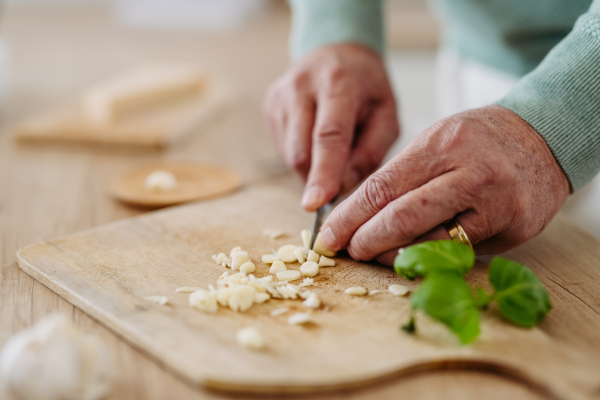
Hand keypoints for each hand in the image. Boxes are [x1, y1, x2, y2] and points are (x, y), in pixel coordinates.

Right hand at [263, 43, 398, 210]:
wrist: (336, 52)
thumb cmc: (366, 88)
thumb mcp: (387, 115)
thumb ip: (370, 153)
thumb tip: (343, 187)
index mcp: (338, 83)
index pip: (328, 136)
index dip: (323, 173)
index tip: (317, 204)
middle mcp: (302, 86)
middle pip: (302, 150)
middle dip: (317, 180)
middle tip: (338, 186)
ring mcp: (280, 96)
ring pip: (291, 154)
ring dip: (312, 168)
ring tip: (333, 150)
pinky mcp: (270, 106)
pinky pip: (284, 149)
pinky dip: (303, 156)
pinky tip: (316, 140)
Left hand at [319, 105, 569, 264]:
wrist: (544, 137)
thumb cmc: (478, 139)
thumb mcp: (436, 140)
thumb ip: (400, 175)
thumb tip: (356, 215)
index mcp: (442, 145)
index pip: (382, 187)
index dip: (349, 217)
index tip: (327, 235)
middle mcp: (470, 174)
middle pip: (403, 219)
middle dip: (366, 241)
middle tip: (347, 250)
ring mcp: (496, 204)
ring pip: (432, 244)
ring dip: (395, 256)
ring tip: (375, 255)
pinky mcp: (514, 229)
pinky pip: (462, 253)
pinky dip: (432, 258)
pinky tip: (414, 258)